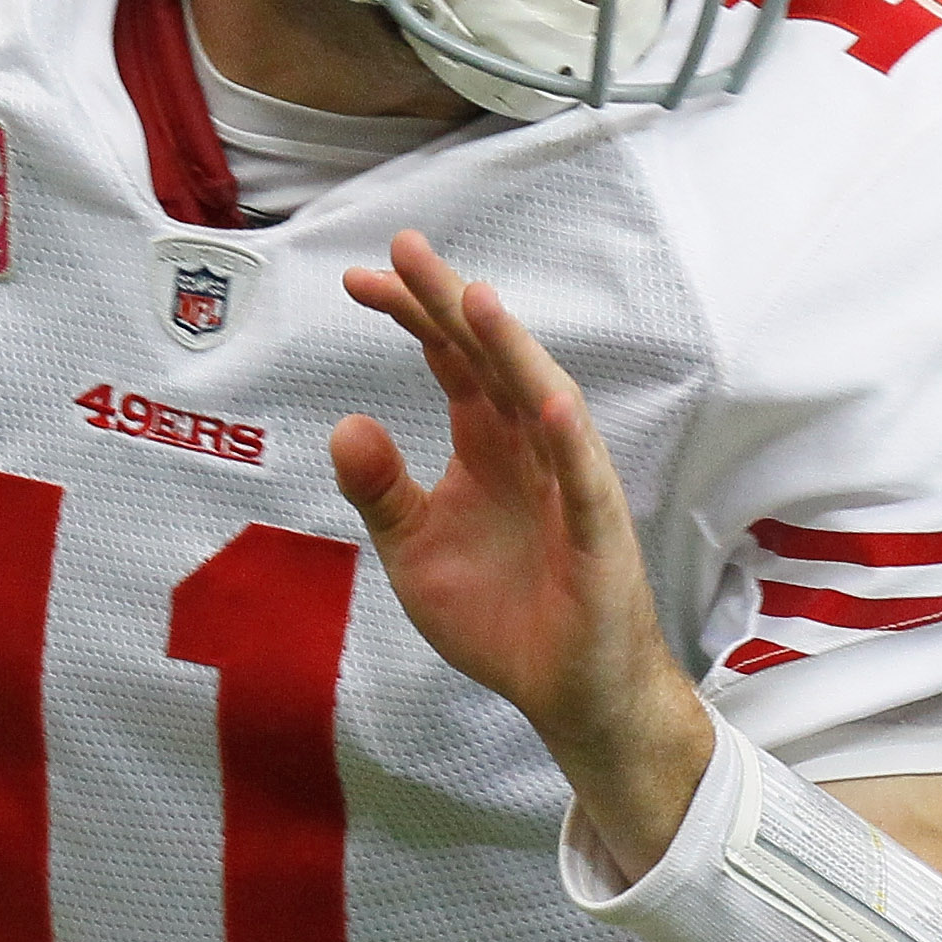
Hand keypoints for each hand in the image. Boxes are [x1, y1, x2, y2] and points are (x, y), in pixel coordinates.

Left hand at [331, 230, 713, 881]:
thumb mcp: (414, 551)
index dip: (411, 317)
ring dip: (511, 349)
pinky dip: (564, 436)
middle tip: (403, 247)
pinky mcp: (596, 534)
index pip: (451, 361)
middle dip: (449, 304)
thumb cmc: (502, 617)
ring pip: (541, 400)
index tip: (358, 279)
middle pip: (491, 360)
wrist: (567, 694)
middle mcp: (530, 449)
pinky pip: (581, 477)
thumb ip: (379, 490)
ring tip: (474, 298)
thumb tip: (344, 423)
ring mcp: (569, 484)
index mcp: (487, 446)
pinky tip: (540, 398)